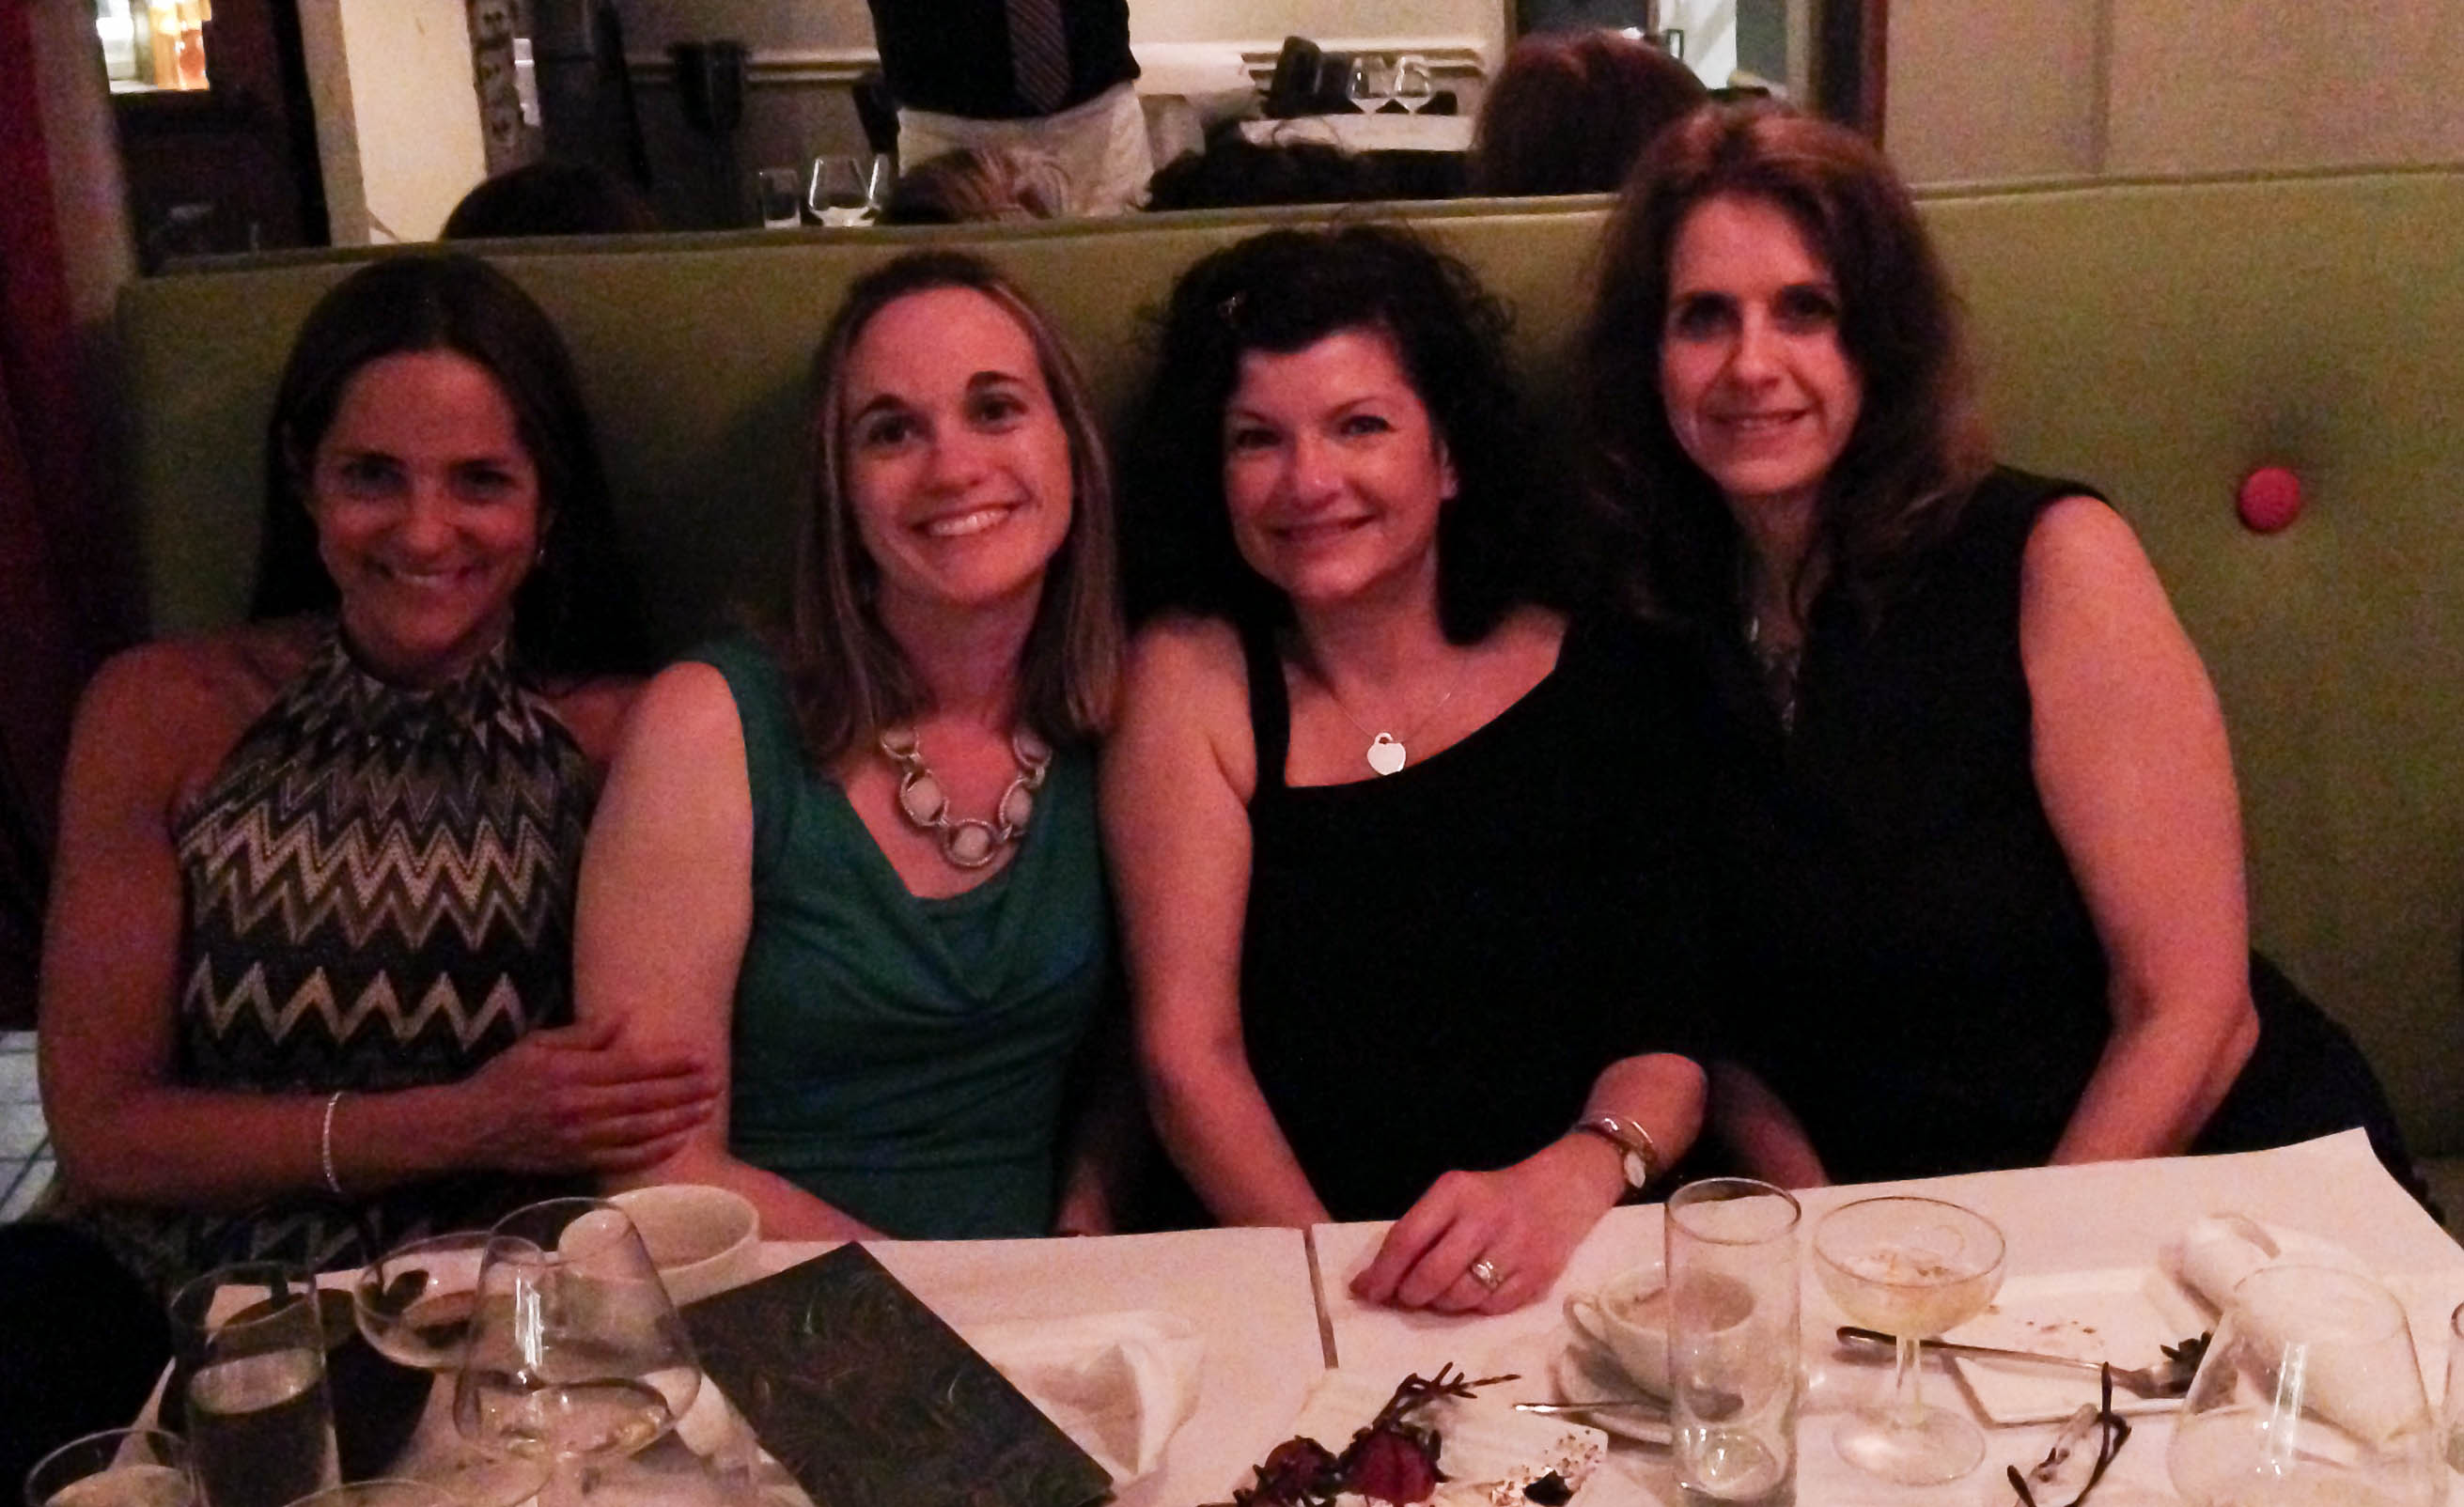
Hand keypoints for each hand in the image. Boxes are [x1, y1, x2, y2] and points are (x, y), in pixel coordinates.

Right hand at [456, 1017, 719, 1174]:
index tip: (700, 1056)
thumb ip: (583, 1034)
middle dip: (685, 1090)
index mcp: (571, 1074)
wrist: (470, 1129)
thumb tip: (625, 1018)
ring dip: (678, 1120)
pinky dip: (654, 1152)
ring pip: (640, 1132)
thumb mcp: (539, 1044)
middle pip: (644, 1100)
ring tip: (707, 1108)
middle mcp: (579, 1109)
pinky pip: (624, 1159)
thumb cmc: (506, 1079)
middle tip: (717, 1081)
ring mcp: (579, 1140)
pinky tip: (678, 1140)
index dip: (670, 1063)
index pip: (632, 1067)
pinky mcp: (577, 1163)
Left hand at [1348, 1141, 1620, 1314]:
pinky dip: (1474, 1308)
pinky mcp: (1537, 1275)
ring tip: (1440, 1293)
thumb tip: (1371, 1283)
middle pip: (1432, 1275)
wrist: (1560, 1190)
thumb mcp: (1452, 1197)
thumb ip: (1416, 1232)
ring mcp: (1514, 1248)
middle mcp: (1484, 1218)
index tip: (1365, 1292)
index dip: (1382, 1272)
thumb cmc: (1491, 1197)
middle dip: (1410, 1294)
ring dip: (1441, 1304)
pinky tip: (1473, 1293)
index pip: (1407, 1239)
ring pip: (1460, 1298)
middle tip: (1406, 1297)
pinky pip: (1491, 1308)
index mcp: (1455, 1192)